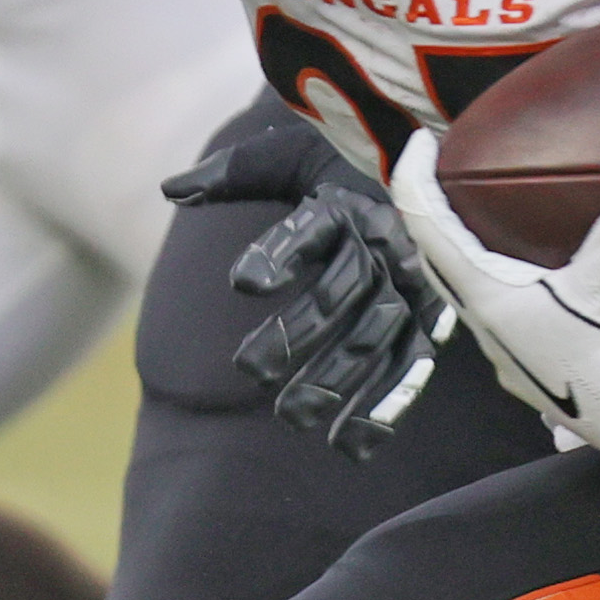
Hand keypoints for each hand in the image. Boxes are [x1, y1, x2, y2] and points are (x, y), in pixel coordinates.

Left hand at [166, 123, 452, 459]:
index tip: (238, 281)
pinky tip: (351, 445)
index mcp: (346, 199)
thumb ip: (231, 174)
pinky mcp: (429, 317)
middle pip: (341, 292)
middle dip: (298, 334)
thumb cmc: (338, 160)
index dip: (278, 253)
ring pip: (375, 334)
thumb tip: (170, 188)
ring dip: (338, 380)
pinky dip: (386, 405)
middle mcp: (383, 240)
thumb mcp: (285, 154)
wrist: (415, 164)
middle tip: (248, 371)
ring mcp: (410, 282)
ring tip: (293, 417)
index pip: (312, 227)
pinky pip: (411, 364)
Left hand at [392, 124, 599, 489]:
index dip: (415, 178)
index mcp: (491, 302)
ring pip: (478, 302)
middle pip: (443, 265)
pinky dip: (517, 298)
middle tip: (447, 178)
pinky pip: (517, 331)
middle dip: (437, 218)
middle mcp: (492, 336)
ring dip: (477, 263)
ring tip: (496, 229)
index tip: (421, 142)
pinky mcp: (547, 381)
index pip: (427, 227)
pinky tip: (543, 292)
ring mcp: (517, 365)